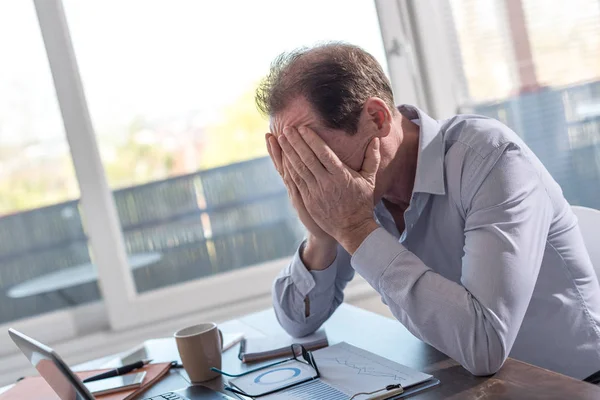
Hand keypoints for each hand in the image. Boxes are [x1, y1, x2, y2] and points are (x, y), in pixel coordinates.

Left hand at [277, 126, 379, 253]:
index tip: (302, 128)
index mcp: (341, 175)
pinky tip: (283, 158)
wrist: (352, 229)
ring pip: (299, 169)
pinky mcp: (308, 201)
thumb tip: (375, 140)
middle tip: (286, 128)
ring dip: (289, 152)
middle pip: (308, 158)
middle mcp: (326, 182)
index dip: (312, 140)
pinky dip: (289, 168)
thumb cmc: (362, 203)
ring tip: (281, 138)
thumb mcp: (370, 180)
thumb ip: (372, 159)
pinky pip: (296, 181)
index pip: (324, 153)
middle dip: (296, 142)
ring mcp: (315, 192)